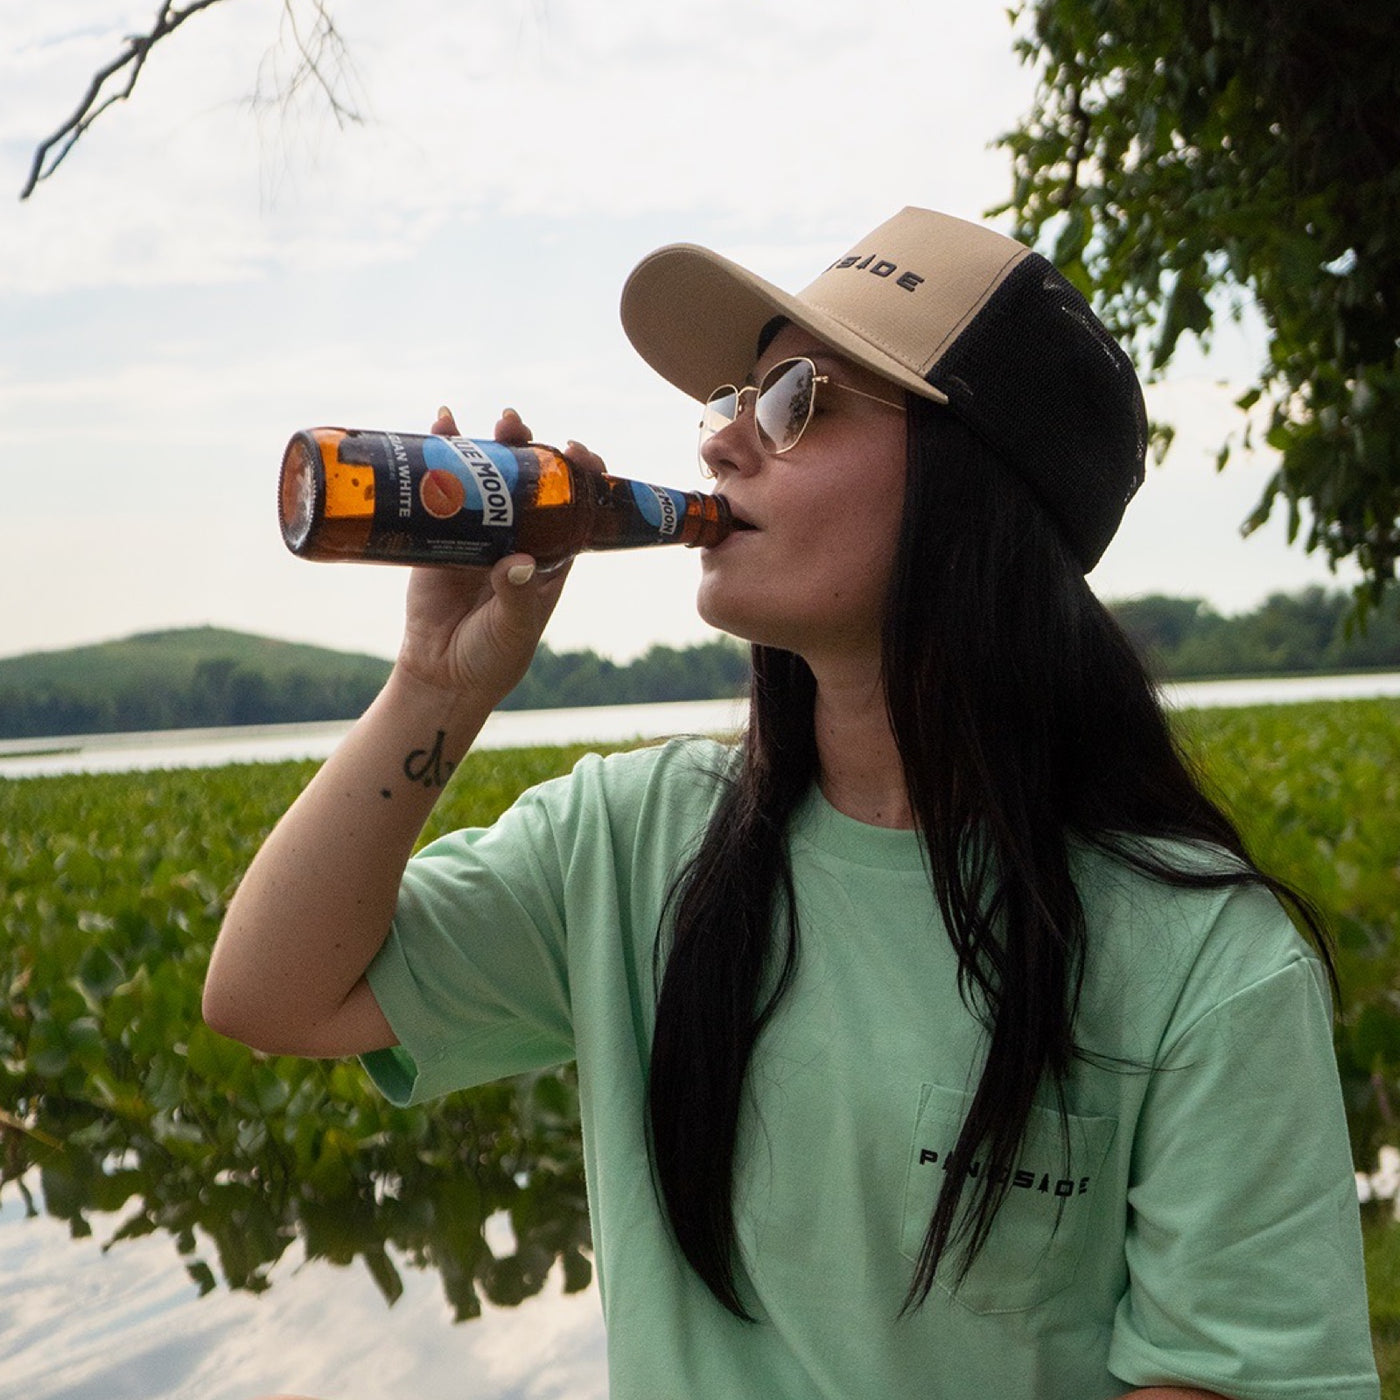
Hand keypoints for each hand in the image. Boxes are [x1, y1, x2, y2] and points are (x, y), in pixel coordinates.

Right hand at [394, 406, 600, 705]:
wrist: (442, 675)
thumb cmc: (493, 655)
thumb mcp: (514, 627)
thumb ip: (517, 596)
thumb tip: (515, 562)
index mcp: (550, 554)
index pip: (572, 504)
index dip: (579, 473)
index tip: (576, 450)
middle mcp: (517, 535)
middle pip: (526, 480)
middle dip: (527, 447)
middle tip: (517, 427)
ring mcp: (478, 532)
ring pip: (487, 478)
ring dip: (488, 444)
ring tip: (489, 421)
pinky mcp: (441, 535)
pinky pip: (442, 491)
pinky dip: (439, 457)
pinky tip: (439, 426)